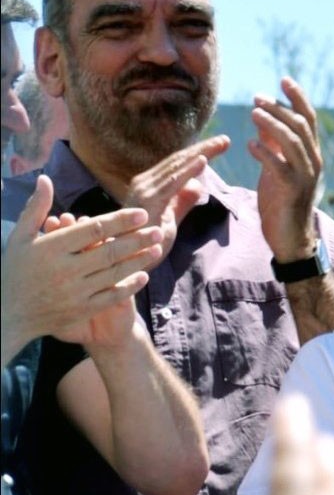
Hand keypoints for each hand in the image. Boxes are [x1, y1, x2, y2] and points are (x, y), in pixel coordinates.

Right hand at [1, 176, 161, 362]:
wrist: (7, 315)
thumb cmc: (14, 271)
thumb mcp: (19, 238)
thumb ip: (36, 208)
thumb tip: (46, 179)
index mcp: (51, 248)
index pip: (93, 230)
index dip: (120, 221)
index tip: (142, 213)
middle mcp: (64, 270)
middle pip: (109, 251)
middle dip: (138, 239)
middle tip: (159, 229)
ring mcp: (74, 292)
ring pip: (114, 273)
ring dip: (139, 260)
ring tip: (157, 248)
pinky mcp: (81, 310)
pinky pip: (111, 297)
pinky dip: (129, 286)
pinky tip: (144, 275)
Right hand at [123, 135, 229, 260]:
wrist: (125, 263)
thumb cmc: (146, 244)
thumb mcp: (170, 220)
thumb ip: (182, 202)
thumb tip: (197, 186)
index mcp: (150, 186)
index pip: (178, 165)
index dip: (200, 153)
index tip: (221, 145)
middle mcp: (145, 183)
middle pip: (179, 161)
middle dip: (204, 149)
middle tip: (226, 140)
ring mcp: (144, 190)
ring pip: (177, 167)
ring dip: (200, 154)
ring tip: (220, 144)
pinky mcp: (147, 201)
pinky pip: (172, 182)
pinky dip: (189, 169)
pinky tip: (204, 160)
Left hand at [250, 78, 323, 261]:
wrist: (290, 239)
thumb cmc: (282, 202)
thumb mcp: (277, 168)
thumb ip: (274, 144)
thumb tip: (264, 118)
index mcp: (311, 154)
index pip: (309, 119)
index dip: (298, 98)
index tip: (283, 79)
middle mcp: (313, 162)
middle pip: (301, 126)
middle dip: (280, 108)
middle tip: (257, 97)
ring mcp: (305, 177)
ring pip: (293, 142)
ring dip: (273, 124)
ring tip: (254, 113)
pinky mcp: (292, 192)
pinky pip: (280, 167)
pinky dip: (265, 153)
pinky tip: (250, 146)